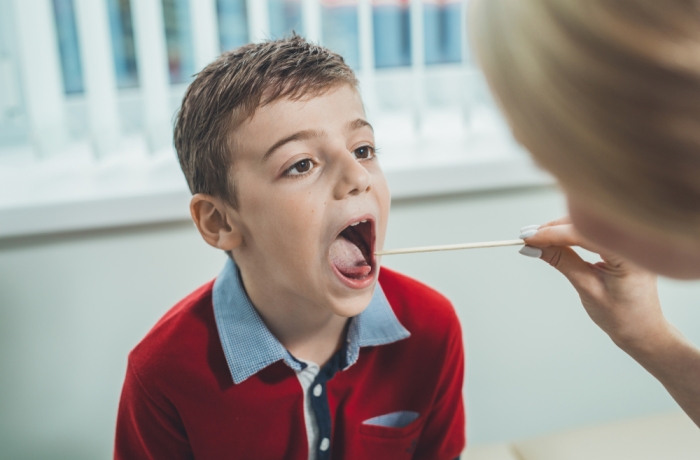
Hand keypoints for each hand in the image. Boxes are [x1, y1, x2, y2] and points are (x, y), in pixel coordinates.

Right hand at [519, 217, 671, 350]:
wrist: (643, 330)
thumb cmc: (622, 316)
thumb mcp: (587, 288)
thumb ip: (562, 262)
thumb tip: (534, 248)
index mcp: (629, 255)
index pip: (584, 234)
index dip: (552, 234)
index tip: (528, 237)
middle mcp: (633, 243)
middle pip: (585, 223)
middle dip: (554, 228)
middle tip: (528, 237)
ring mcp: (629, 242)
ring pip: (587, 225)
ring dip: (560, 230)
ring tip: (536, 239)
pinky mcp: (622, 245)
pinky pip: (593, 232)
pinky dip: (572, 234)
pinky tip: (554, 239)